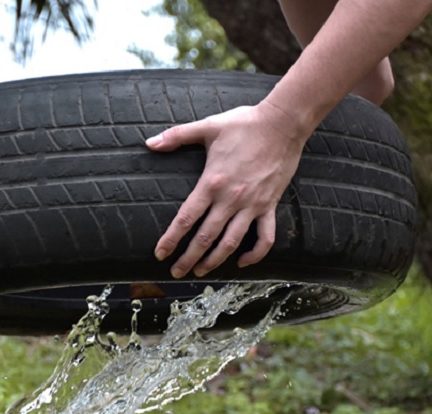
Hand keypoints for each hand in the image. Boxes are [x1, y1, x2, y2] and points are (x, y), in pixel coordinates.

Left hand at [147, 101, 310, 278]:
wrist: (282, 123)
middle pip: (205, 237)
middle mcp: (231, 199)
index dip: (171, 239)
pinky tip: (241, 261)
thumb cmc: (244, 124)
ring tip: (201, 272)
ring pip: (231, 243)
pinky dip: (254, 254)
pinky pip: (265, 237)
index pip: (186, 218)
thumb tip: (149, 143)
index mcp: (212, 182)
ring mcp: (252, 205)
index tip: (160, 253)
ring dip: (215, 261)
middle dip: (188, 258)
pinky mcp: (270, 205)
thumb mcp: (207, 127)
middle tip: (176, 272)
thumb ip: (176, 136)